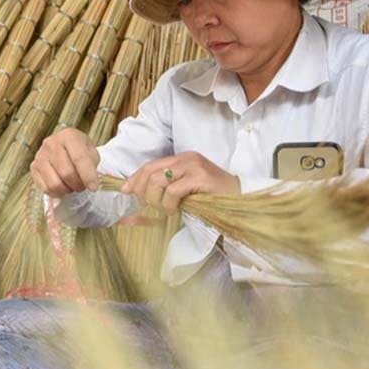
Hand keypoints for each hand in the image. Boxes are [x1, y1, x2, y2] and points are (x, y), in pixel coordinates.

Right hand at [31, 128, 100, 198]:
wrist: (64, 147)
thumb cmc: (79, 151)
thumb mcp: (91, 152)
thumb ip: (92, 165)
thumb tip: (90, 183)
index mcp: (68, 135)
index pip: (79, 158)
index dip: (88, 176)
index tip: (94, 187)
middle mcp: (51, 143)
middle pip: (67, 173)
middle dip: (78, 184)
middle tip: (83, 185)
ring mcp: (40, 155)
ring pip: (55, 184)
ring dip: (68, 190)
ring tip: (72, 185)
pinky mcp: (34, 167)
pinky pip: (46, 188)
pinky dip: (57, 193)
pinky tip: (62, 186)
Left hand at [121, 152, 239, 212]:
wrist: (241, 198)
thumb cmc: (213, 197)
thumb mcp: (186, 189)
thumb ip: (168, 188)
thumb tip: (141, 197)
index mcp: (181, 158)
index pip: (150, 165)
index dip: (134, 178)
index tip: (126, 192)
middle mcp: (186, 158)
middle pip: (150, 171)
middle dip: (143, 191)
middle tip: (149, 206)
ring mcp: (194, 166)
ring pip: (158, 180)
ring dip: (156, 199)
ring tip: (165, 209)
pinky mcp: (200, 178)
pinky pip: (173, 191)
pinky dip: (168, 203)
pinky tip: (174, 210)